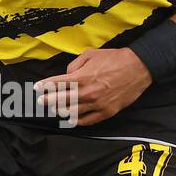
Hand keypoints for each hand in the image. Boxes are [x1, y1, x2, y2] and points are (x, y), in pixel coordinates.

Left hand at [34, 47, 152, 126]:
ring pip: (72, 112)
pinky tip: (71, 120)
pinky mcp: (106, 112)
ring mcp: (97, 104)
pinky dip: (77, 121)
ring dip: (61, 111)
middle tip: (41, 102)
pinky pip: (88, 120)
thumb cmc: (115, 58)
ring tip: (55, 110)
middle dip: (48, 101)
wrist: (138, 68)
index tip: (37, 88)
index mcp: (82, 77)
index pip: (57, 84)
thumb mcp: (91, 54)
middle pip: (61, 100)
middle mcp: (87, 92)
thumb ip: (75, 64)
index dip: (45, 86)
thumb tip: (67, 73)